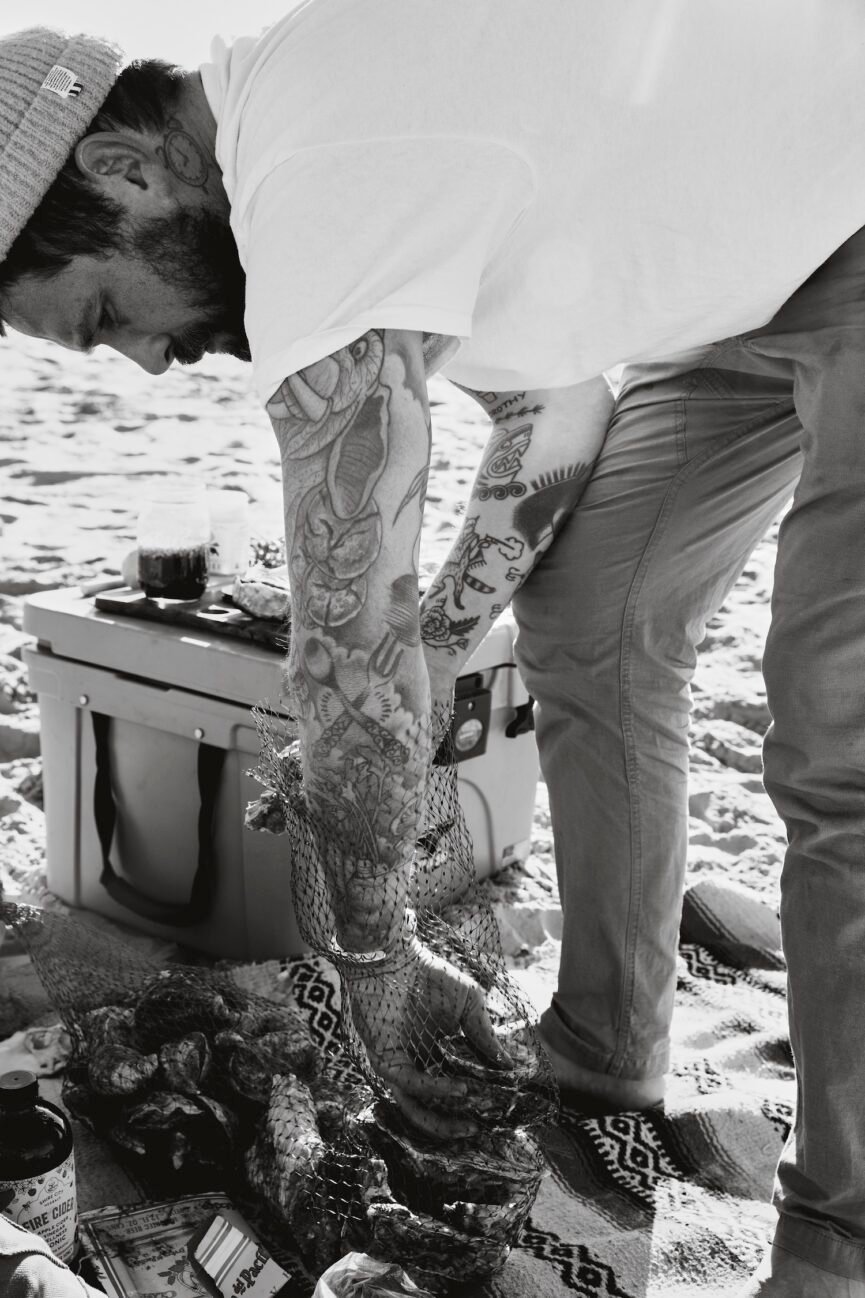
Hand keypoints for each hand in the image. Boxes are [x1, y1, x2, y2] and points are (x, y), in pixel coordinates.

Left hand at [342, 936, 508, 1136]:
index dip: (475, 1103)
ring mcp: (399, 1066)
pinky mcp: (385, 1061)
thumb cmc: (431, 976)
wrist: (397, 957)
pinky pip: (410, 1085)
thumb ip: (486, 1036)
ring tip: (470, 1124)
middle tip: (483, 1129)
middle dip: (457, 1124)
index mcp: (435, 1054)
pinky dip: (436, 1089)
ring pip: (416, 1108)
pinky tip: (460, 1088)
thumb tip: (510, 1067)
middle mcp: (416, 1065)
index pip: (454, 1089)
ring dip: (443, 1121)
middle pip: (433, 1108)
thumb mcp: (470, 1005)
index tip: (499, 1111)